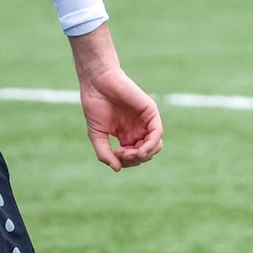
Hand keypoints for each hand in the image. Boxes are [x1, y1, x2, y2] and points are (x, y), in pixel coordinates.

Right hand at [69, 24, 163, 170]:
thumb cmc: (95, 105)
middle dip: (134, 160)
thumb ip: (105, 153)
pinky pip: (157, 133)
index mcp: (126, 136)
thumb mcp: (96, 135)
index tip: (114, 154)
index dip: (126, 161)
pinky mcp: (151, 112)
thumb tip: (117, 169)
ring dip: (144, 155)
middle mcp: (138, 130)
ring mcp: (145, 121)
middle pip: (145, 154)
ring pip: (155, 146)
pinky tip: (140, 149)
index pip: (133, 157)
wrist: (97, 83)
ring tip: (132, 153)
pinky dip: (151, 144)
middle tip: (121, 153)